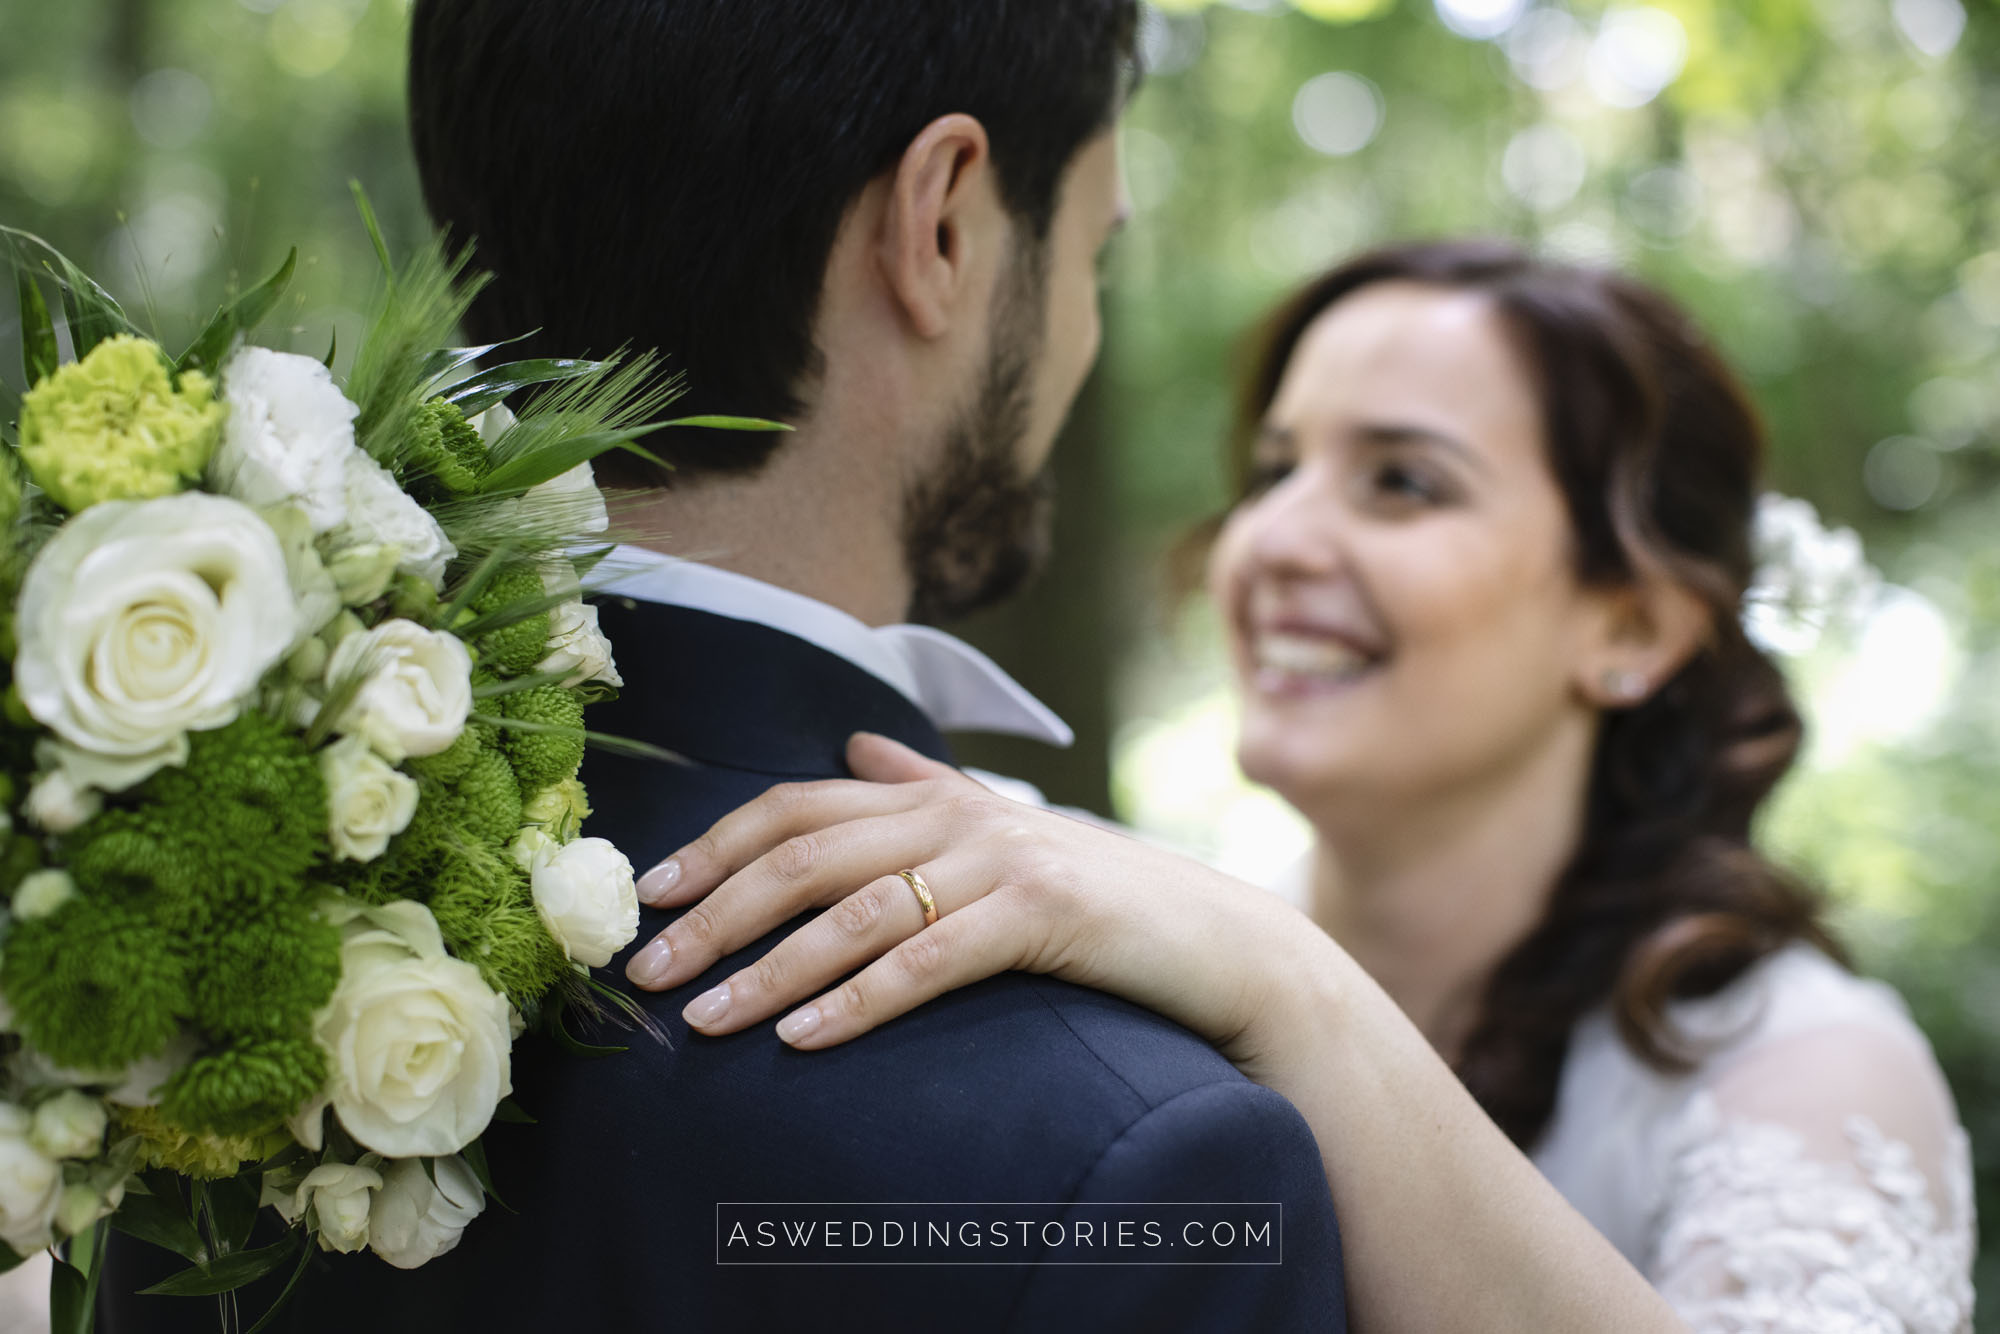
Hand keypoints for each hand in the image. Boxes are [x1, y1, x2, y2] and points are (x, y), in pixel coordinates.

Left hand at [624, 733, 1318, 1056]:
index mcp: (934, 796)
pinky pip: (928, 960)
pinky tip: (803, 1038)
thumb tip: (853, 750)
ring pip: (853, 912)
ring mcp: (999, 858)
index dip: (716, 847)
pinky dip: (858, 1001)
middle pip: (804, 855)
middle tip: (648, 971)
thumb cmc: (1098, 895)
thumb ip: (924, 786)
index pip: (796, 808)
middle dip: (715, 914)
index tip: (652, 895)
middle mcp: (956, 814)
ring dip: (768, 970)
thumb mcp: (1002, 831)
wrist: (1213, 937)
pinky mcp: (1040, 913)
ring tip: (704, 1020)